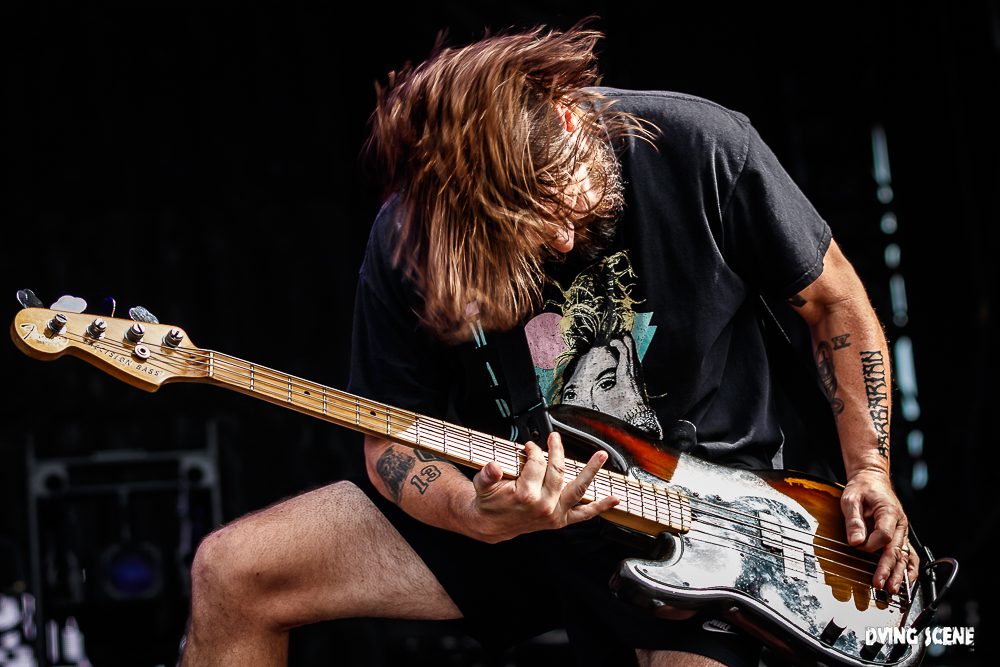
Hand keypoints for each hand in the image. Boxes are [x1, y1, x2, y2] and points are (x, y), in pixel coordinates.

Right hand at [468, 431, 618, 542]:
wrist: (491, 525)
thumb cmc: (490, 503)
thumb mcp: (483, 485)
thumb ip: (488, 474)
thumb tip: (493, 466)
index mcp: (525, 495)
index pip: (536, 464)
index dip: (533, 451)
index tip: (530, 446)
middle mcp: (544, 504)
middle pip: (557, 471)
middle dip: (557, 451)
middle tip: (555, 439)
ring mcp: (554, 513)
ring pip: (577, 489)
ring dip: (591, 472)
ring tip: (601, 457)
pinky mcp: (560, 520)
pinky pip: (583, 514)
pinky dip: (599, 507)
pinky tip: (613, 500)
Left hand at [841, 469, 918, 592]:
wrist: (872, 480)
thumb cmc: (861, 489)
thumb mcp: (850, 499)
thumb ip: (853, 520)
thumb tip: (855, 542)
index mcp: (889, 512)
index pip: (884, 535)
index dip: (871, 544)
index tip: (857, 546)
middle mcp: (899, 524)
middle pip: (896, 550)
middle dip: (888, 569)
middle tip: (882, 585)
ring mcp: (901, 532)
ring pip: (904, 556)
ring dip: (900, 574)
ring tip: (894, 590)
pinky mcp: (900, 537)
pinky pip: (908, 555)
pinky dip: (909, 569)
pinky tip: (905, 582)